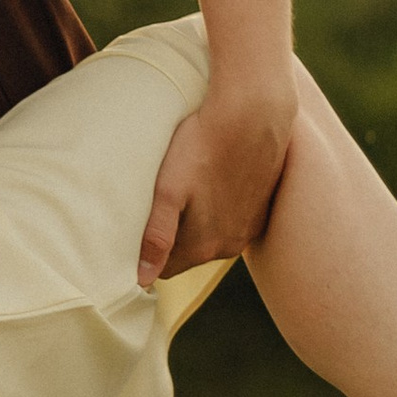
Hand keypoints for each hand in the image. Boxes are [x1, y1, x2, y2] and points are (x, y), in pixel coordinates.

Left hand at [140, 79, 297, 282]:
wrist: (253, 115)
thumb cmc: (202, 147)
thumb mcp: (168, 190)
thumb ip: (155, 237)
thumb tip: (142, 281)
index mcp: (204, 247)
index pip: (163, 268)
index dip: (146, 250)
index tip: (136, 225)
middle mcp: (230, 246)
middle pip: (187, 252)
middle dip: (171, 235)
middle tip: (158, 199)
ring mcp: (248, 228)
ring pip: (209, 235)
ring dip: (195, 220)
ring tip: (185, 186)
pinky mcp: (261, 209)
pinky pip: (230, 219)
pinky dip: (219, 207)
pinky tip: (211, 180)